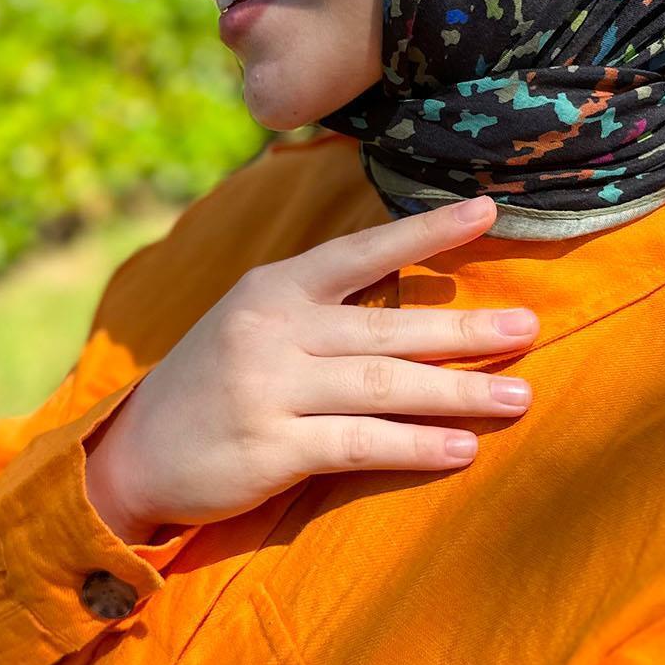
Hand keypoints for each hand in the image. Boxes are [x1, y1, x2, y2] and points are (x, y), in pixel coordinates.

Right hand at [84, 195, 538, 542]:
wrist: (133, 454)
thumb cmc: (216, 381)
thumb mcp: (255, 320)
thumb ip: (323, 304)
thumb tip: (417, 291)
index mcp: (276, 287)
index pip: (364, 250)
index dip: (427, 231)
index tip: (488, 210)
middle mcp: (275, 330)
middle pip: (390, 329)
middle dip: (467, 330)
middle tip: (531, 328)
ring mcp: (272, 389)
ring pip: (386, 388)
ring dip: (460, 393)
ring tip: (520, 397)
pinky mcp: (272, 449)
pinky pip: (360, 445)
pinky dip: (416, 447)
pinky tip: (462, 451)